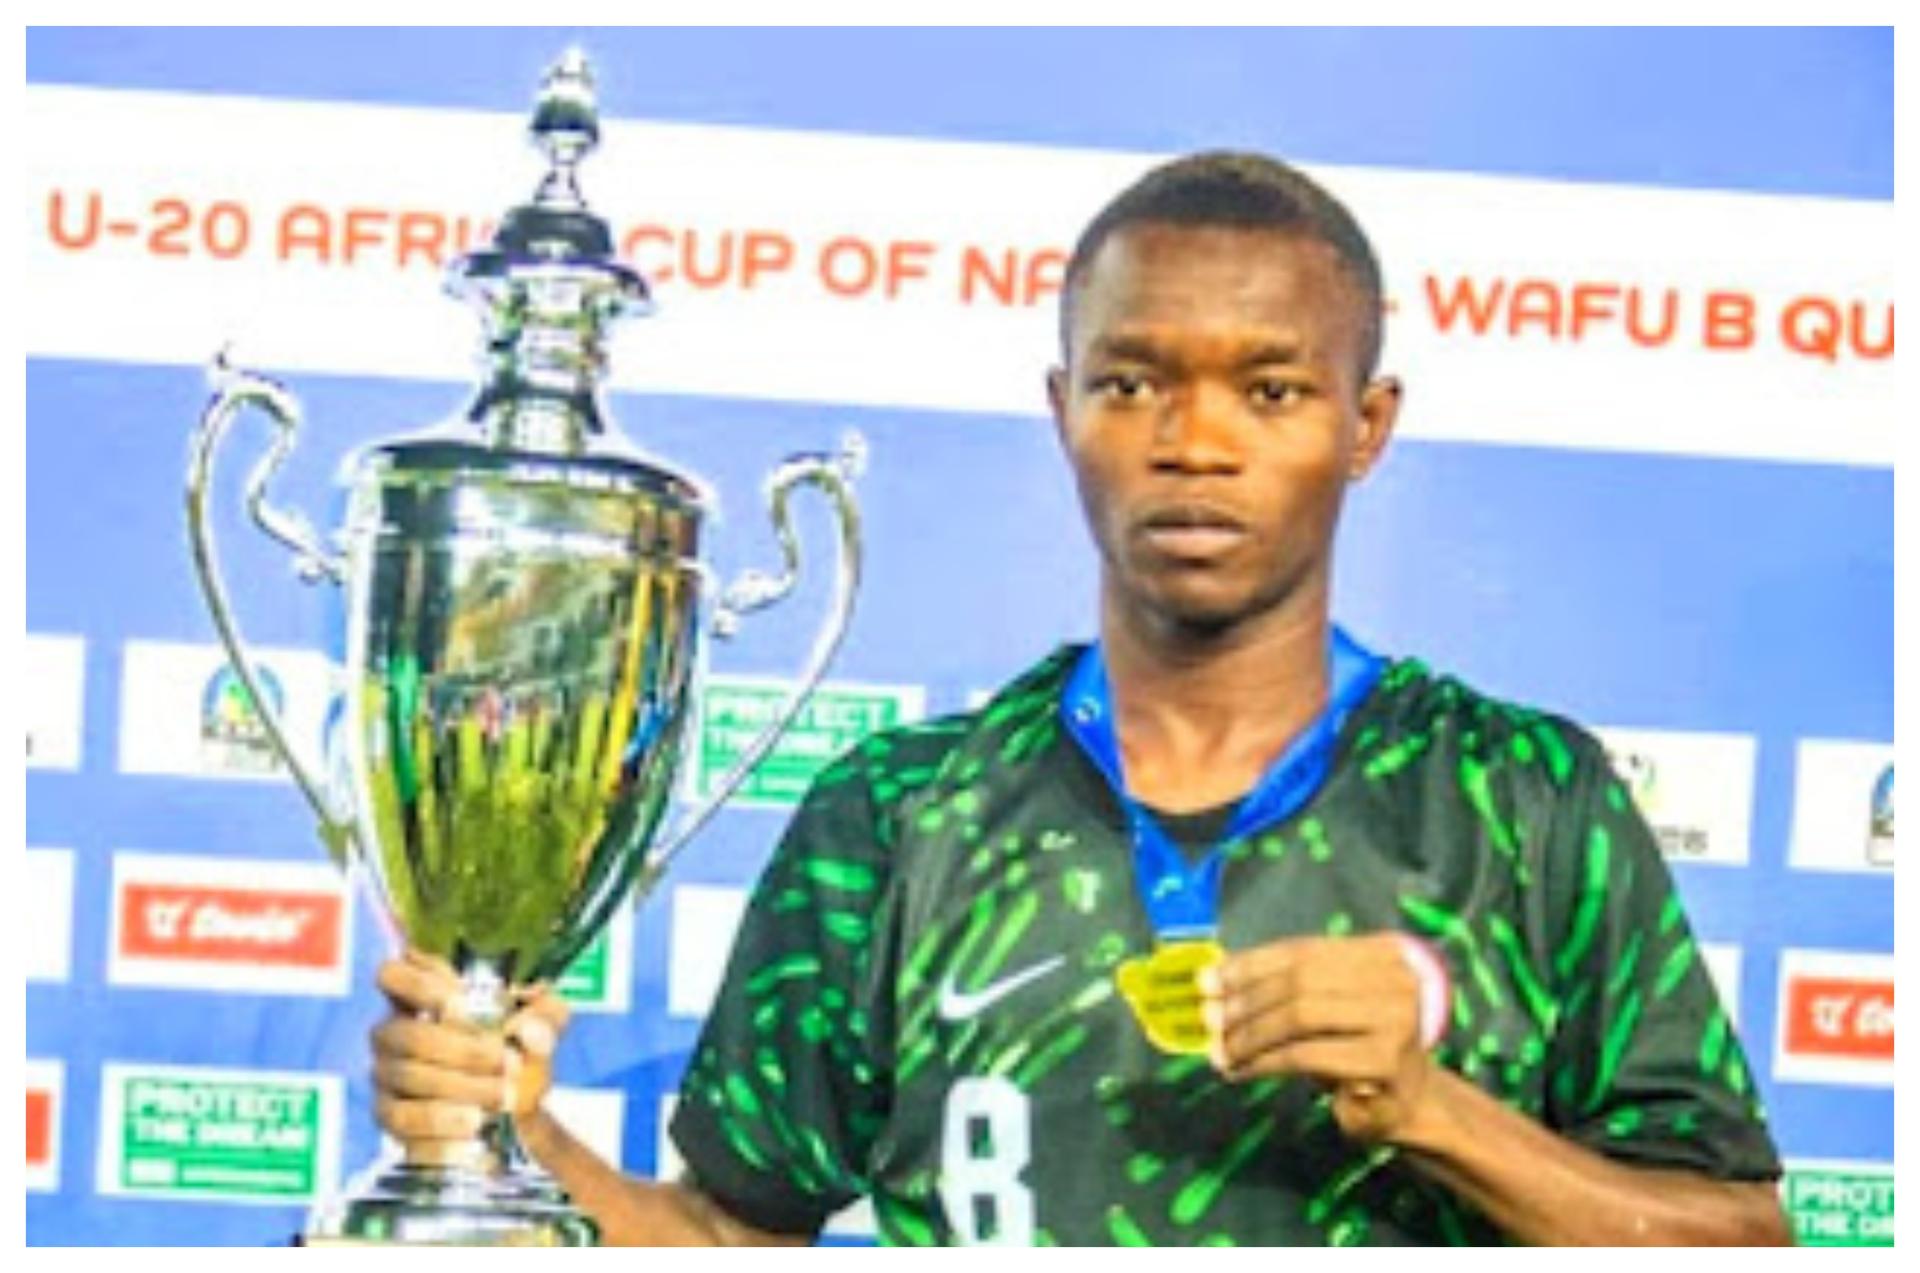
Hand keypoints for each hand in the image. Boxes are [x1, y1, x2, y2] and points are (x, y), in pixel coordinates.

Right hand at [370, 949, 571, 1152]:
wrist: (515, 1108)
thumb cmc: (516, 1051)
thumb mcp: (543, 1024)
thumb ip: (546, 1016)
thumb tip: (528, 1031)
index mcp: (424, 995)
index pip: (393, 974)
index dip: (418, 984)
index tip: (461, 1000)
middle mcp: (395, 1030)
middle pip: (408, 1033)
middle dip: (462, 1049)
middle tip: (508, 1063)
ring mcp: (387, 1072)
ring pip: (408, 1075)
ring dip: (460, 1086)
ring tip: (505, 1096)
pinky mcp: (390, 1113)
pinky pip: (403, 1117)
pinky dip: (441, 1120)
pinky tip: (475, 1122)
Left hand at [1198, 933, 1440, 1144]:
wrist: (1407, 1103)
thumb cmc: (1354, 1047)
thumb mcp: (1324, 1007)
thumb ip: (1282, 987)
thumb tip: (1212, 980)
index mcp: (1381, 951)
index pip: (1301, 949)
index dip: (1249, 964)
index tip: (1208, 981)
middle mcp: (1395, 977)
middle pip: (1299, 979)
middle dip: (1246, 1000)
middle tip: (1209, 1020)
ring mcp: (1395, 1019)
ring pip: (1300, 1014)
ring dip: (1251, 1033)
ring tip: (1221, 1050)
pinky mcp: (1384, 1061)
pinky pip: (1307, 1054)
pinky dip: (1265, 1062)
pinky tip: (1242, 1071)